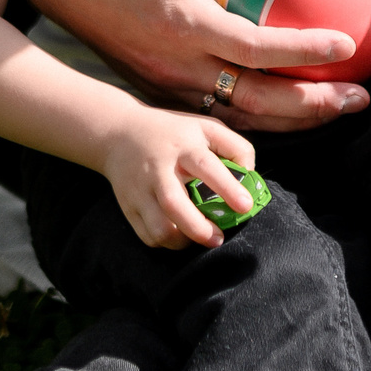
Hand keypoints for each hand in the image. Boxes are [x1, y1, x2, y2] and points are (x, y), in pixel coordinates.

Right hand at [16, 0, 369, 131]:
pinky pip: (216, 114)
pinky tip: (291, 108)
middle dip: (311, 106)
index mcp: (183, 21)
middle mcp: (176, 63)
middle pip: (255, 101)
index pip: (255, 48)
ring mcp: (166, 84)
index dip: (304, 50)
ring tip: (336, 109)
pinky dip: (258, 118)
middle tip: (359, 97)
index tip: (347, 44)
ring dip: (291, 120)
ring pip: (238, 118)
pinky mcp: (160, 90)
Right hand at [98, 106, 258, 247]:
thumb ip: (235, 147)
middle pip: (175, 204)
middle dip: (199, 228)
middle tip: (219, 238)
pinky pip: (147, 235)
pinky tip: (180, 235)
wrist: (119, 133)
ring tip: (199, 237)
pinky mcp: (128, 206)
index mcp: (183, 145)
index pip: (206, 167)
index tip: (245, 206)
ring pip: (159, 227)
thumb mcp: (206, 127)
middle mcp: (159, 168)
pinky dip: (166, 243)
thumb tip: (250, 176)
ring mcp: (140, 190)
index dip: (228, 188)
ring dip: (182, 240)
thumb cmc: (174, 133)